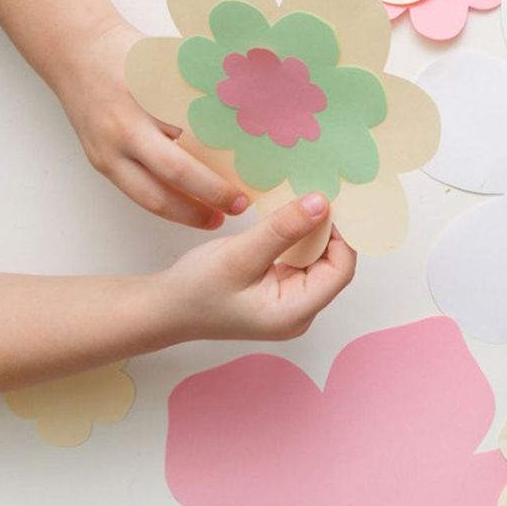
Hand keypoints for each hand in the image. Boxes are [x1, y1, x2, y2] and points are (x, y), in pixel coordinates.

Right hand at [54, 18, 247, 228]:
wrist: (76, 53)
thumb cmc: (131, 54)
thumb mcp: (171, 63)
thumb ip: (201, 91)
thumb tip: (248, 114)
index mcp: (150, 97)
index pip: (197, 133)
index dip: (226, 154)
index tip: (255, 167)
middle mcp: (127, 128)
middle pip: (176, 172)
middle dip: (211, 193)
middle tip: (241, 204)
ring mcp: (109, 150)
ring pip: (151, 196)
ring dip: (186, 213)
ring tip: (215, 219)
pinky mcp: (100, 163)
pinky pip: (136, 192)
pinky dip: (164, 204)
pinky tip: (188, 207)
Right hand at [161, 193, 356, 341]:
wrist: (165, 308)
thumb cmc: (195, 289)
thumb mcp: (240, 254)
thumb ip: (283, 230)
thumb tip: (321, 204)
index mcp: (295, 313)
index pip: (341, 270)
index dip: (341, 234)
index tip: (328, 200)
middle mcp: (300, 312)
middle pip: (334, 264)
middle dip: (328, 230)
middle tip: (317, 193)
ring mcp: (291, 302)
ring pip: (319, 259)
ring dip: (313, 231)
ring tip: (303, 200)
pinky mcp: (281, 290)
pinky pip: (302, 259)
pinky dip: (299, 238)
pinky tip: (290, 218)